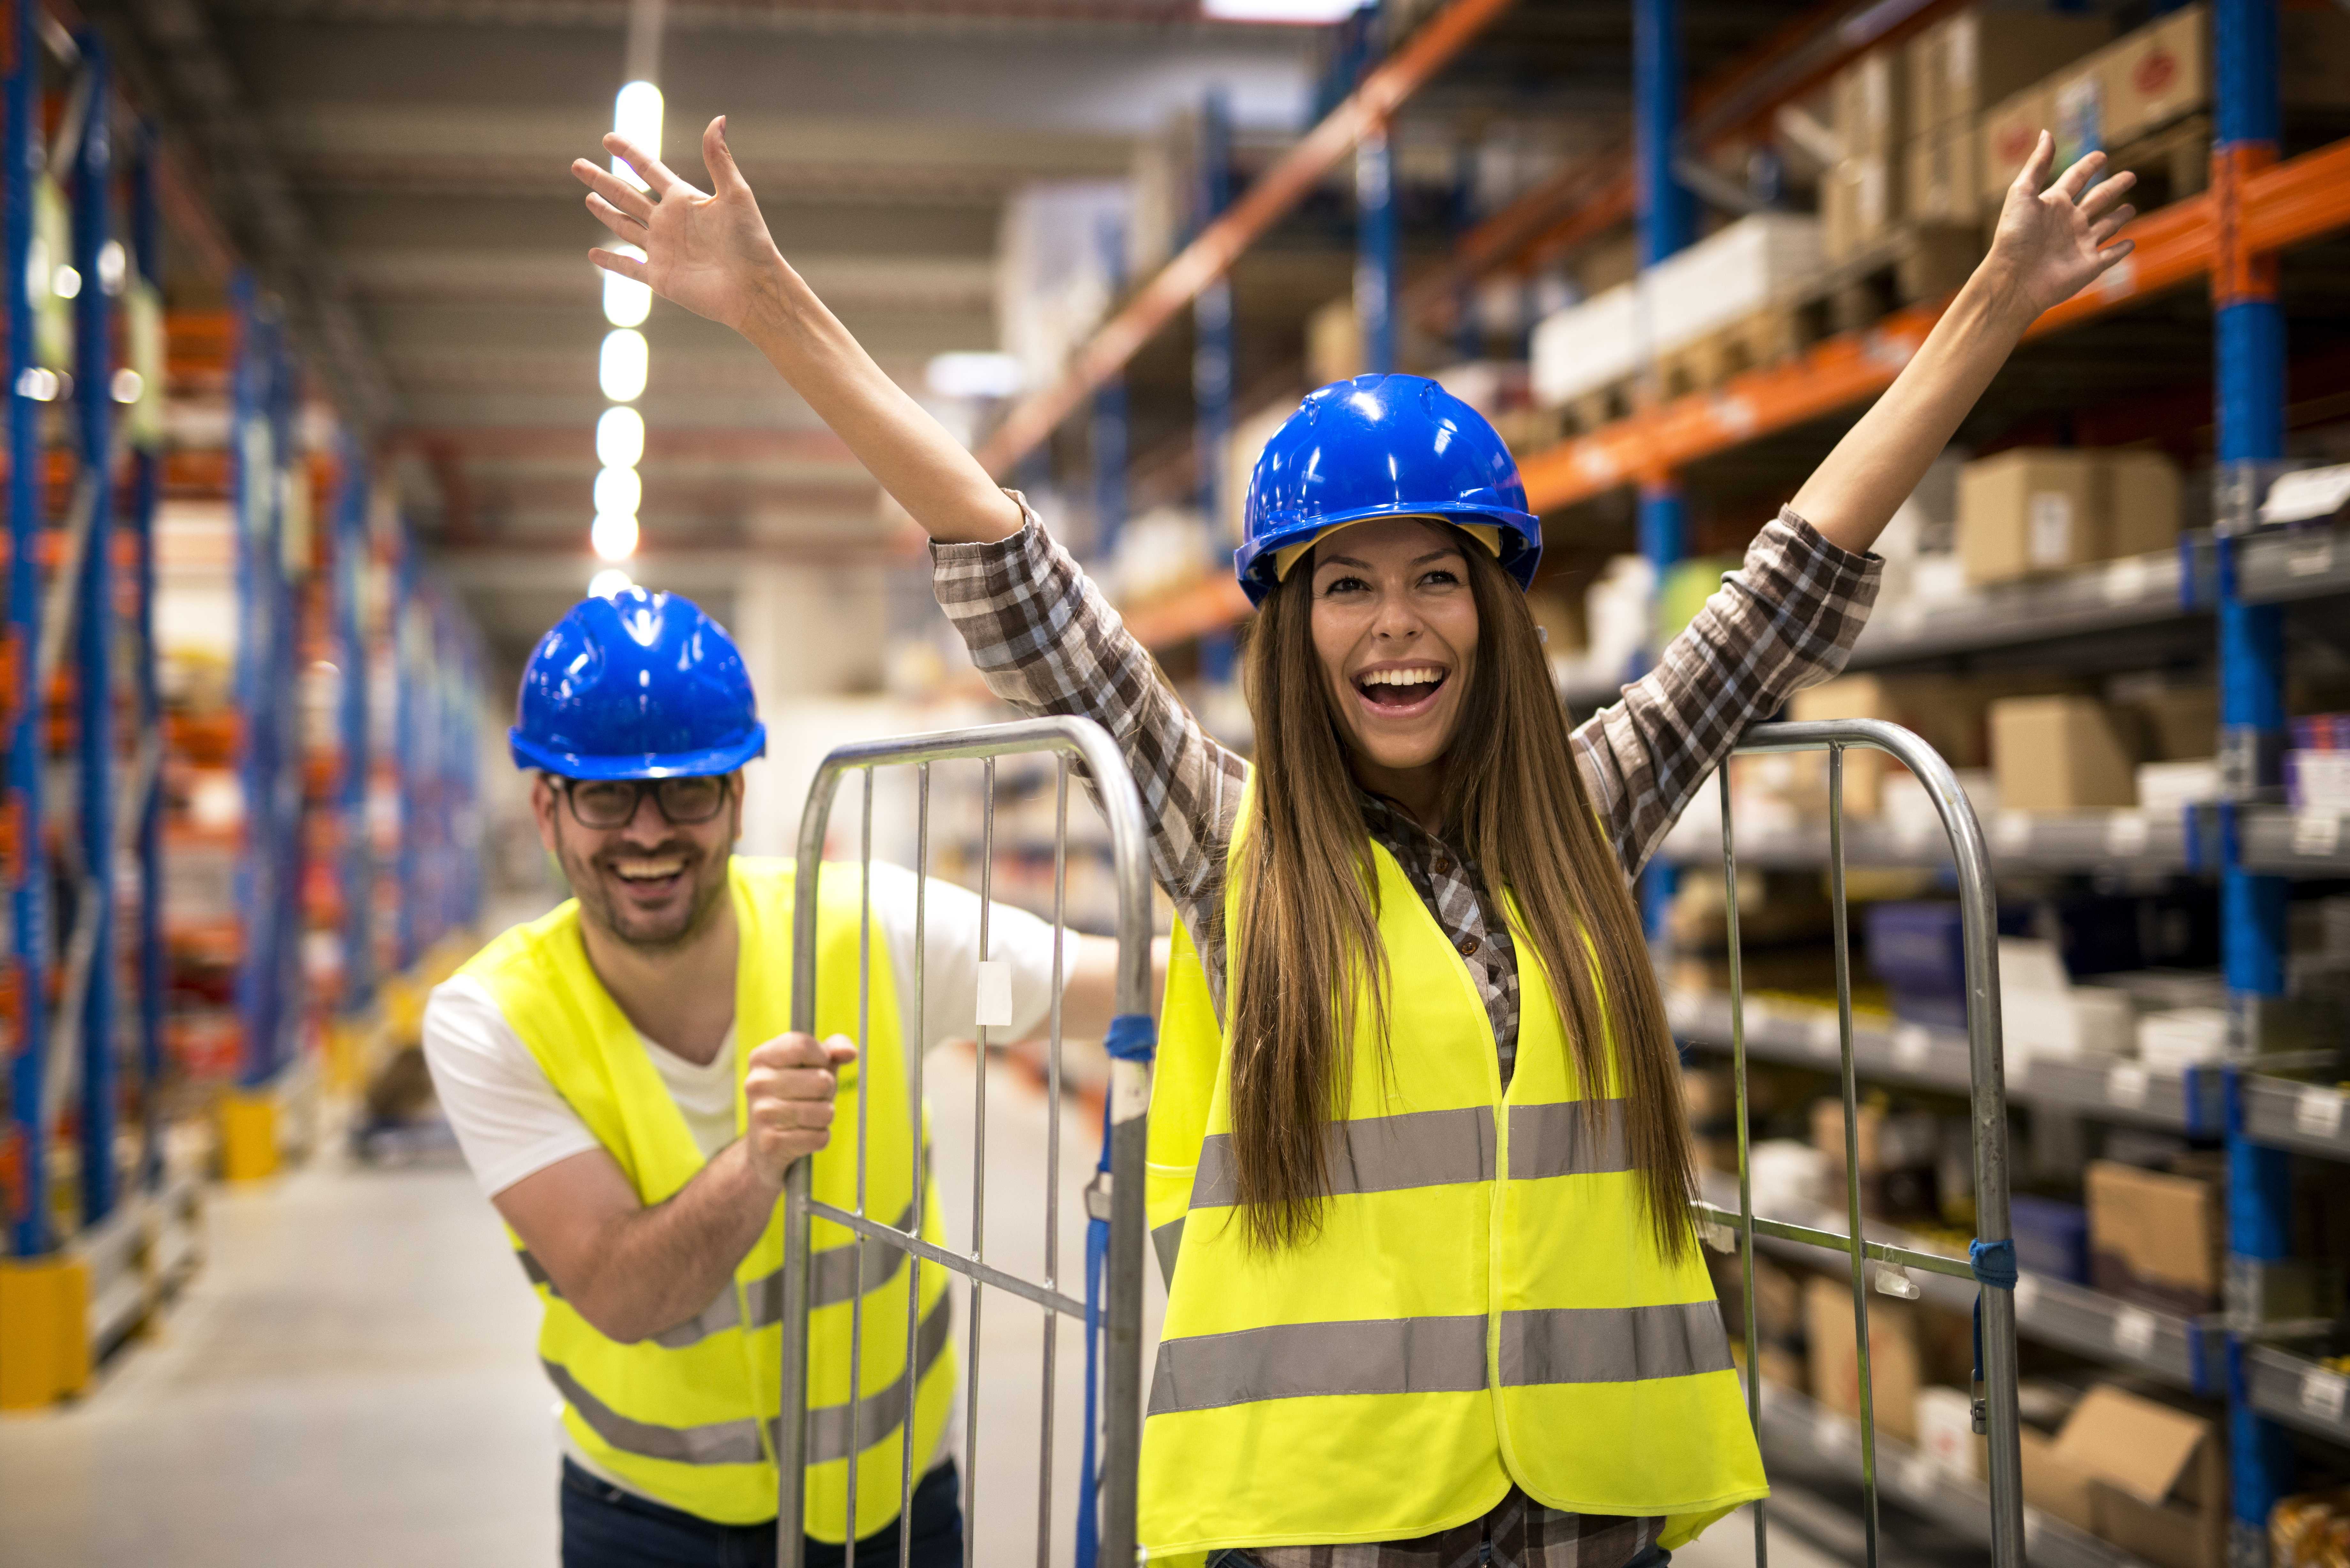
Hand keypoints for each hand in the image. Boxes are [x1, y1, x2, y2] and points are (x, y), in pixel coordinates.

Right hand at [573, 117, 786, 335]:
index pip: (648, 170)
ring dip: (606, 212)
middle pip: (627, 195)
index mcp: (684, 199)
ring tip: (588, 198)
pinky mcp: (659, 277)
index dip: (629, 153)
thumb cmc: (751, 241)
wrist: (754, 288)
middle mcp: (669, 222)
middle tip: (577, 164)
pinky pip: (629, 267)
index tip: (608, 138)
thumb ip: (719, 158)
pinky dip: (611, 262)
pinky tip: (593, 254)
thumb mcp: (736, 194)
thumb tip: (719, 118)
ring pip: (625, 226)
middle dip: (602, 179)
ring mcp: (662, 250)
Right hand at [742, 1032, 857, 1186]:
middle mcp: (757, 1084)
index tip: (817, 1066)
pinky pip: (820, 1138)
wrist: (763, 1145)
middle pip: (821, 1081)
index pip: (802, 1045)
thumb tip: (849, 1052)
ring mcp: (762, 1114)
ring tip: (807, 1116)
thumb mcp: (811, 1067)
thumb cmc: (793, 1097)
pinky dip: (819, 1137)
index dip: (822, 1057)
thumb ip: (833, 1049)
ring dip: (825, 1116)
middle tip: (813, 1098)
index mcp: (761, 1058)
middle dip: (828, 1091)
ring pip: (824, 1112)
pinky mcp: (771, 1144)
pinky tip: (802, 1135)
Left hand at [1982, 132, 2137, 322]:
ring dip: (2119, 218)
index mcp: (2053, 204)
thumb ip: (2038, 164)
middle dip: (2113, 187)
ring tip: (2131, 208)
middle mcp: (2069, 222)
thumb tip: (2046, 132)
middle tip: (2130, 175)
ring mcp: (2081, 244)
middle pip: (2097, 199)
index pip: (2075, 179)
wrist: (2013, 279)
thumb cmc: (2014, 236)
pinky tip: (2130, 243)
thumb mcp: (2022, 193)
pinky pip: (2111, 255)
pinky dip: (2122, 250)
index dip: (2088, 166)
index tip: (2100, 155)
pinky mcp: (2090, 266)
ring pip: (2107, 226)